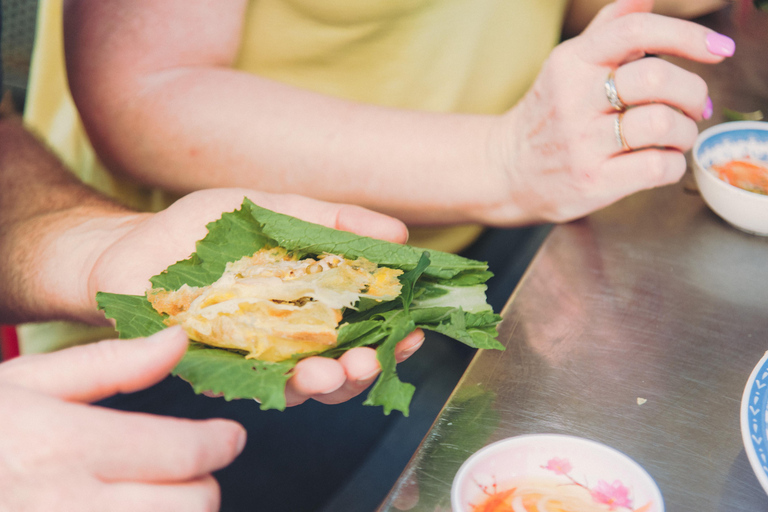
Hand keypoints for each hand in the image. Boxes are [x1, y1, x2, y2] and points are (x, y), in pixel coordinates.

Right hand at [0, 327, 244, 511]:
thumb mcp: (27, 383)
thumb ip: (110, 365)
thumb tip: (178, 341)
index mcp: (62, 447)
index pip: (181, 452)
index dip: (220, 442)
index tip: (229, 436)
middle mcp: (66, 508)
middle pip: (190, 508)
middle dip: (202, 484)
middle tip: (187, 468)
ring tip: (156, 495)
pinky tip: (124, 510)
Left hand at [86, 188, 419, 405]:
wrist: (130, 248)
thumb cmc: (202, 229)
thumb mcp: (273, 209)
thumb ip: (330, 220)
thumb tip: (398, 234)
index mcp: (312, 298)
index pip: (367, 324)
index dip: (395, 333)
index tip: (416, 329)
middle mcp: (294, 335)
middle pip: (344, 364)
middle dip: (364, 368)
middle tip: (369, 359)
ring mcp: (260, 358)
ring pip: (307, 384)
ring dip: (326, 384)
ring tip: (329, 371)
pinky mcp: (224, 374)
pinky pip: (256, 389)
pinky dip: (275, 387)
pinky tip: (285, 377)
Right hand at [493, 0, 732, 223]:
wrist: (506, 170)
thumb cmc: (546, 118)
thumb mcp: (566, 67)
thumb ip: (608, 31)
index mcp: (571, 63)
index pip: (635, 31)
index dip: (687, 36)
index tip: (717, 49)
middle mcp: (574, 100)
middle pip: (658, 79)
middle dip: (693, 91)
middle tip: (693, 104)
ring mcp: (582, 144)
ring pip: (662, 125)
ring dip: (685, 131)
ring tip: (675, 136)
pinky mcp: (592, 181)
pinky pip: (658, 167)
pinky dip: (674, 163)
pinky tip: (661, 160)